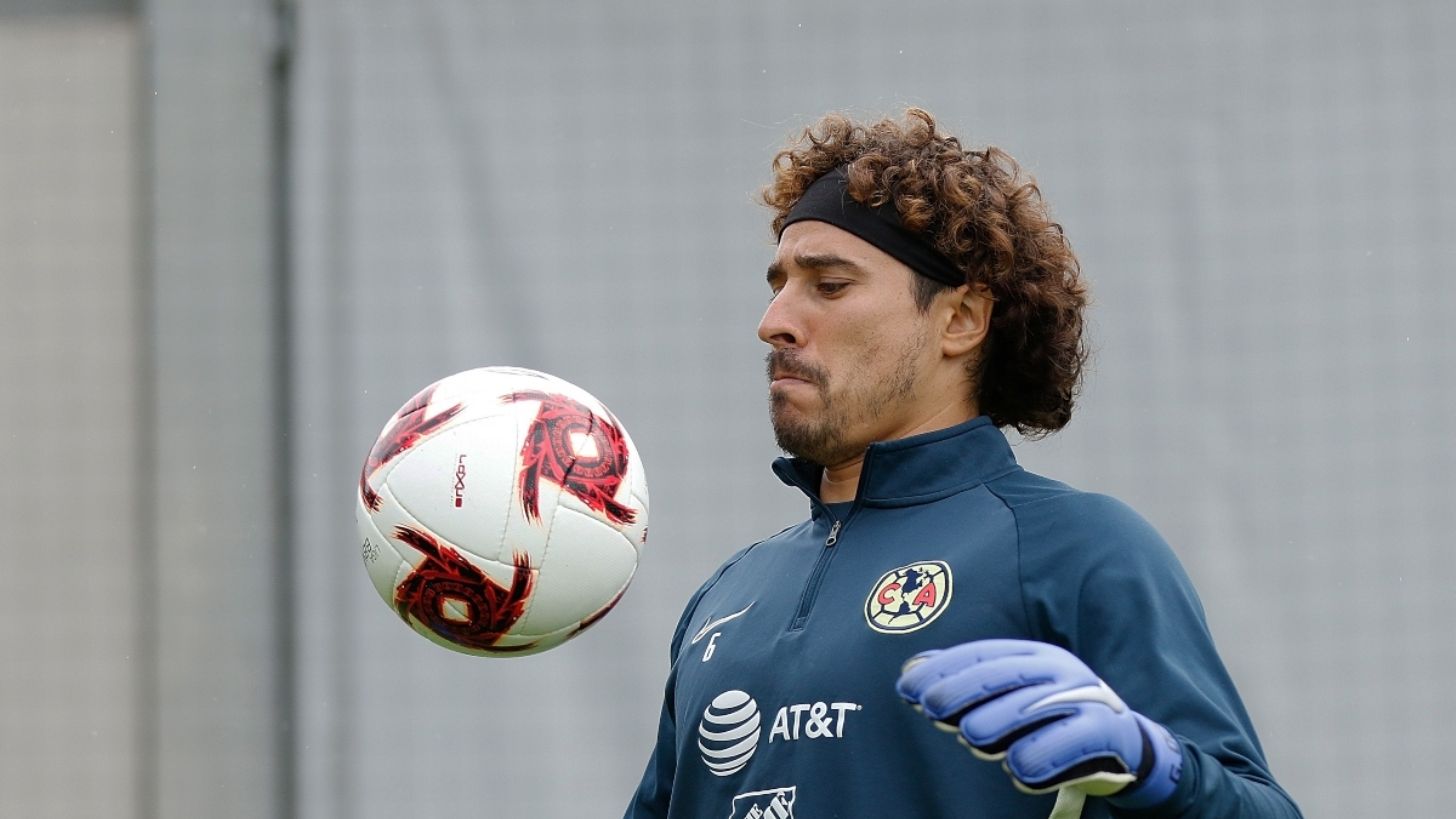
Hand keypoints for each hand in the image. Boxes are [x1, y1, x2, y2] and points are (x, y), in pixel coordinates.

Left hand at [896, 639, 1180, 808]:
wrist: (1126, 746)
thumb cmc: (1051, 719)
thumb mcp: (1012, 694)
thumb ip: (967, 682)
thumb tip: (911, 671)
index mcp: (1033, 655)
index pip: (981, 655)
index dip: (941, 669)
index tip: (906, 687)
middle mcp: (1058, 670)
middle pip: (1001, 676)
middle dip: (960, 691)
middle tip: (932, 710)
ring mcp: (1082, 698)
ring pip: (1027, 711)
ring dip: (995, 728)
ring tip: (974, 739)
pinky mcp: (1104, 731)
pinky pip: (1063, 745)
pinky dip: (1036, 760)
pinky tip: (1017, 769)